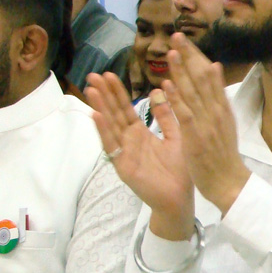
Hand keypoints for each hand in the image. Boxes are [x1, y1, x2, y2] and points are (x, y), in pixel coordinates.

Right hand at [86, 72, 194, 239]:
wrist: (180, 198)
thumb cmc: (179, 170)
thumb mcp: (175, 136)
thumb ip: (167, 116)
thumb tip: (159, 91)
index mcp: (140, 135)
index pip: (125, 109)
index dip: (117, 93)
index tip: (108, 74)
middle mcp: (128, 142)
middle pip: (114, 114)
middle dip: (104, 95)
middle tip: (93, 74)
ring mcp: (124, 154)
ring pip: (110, 126)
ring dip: (100, 108)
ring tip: (91, 89)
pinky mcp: (123, 166)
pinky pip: (112, 146)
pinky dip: (104, 131)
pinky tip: (96, 115)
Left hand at [164, 34, 250, 214]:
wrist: (230, 182)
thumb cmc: (223, 158)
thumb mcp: (223, 126)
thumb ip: (216, 102)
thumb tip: (213, 75)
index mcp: (222, 108)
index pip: (209, 76)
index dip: (196, 57)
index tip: (186, 41)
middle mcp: (217, 111)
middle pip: (202, 78)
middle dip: (190, 56)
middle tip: (178, 35)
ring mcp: (207, 123)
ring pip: (193, 92)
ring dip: (182, 71)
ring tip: (173, 52)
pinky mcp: (197, 136)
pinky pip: (185, 114)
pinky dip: (176, 98)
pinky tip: (167, 85)